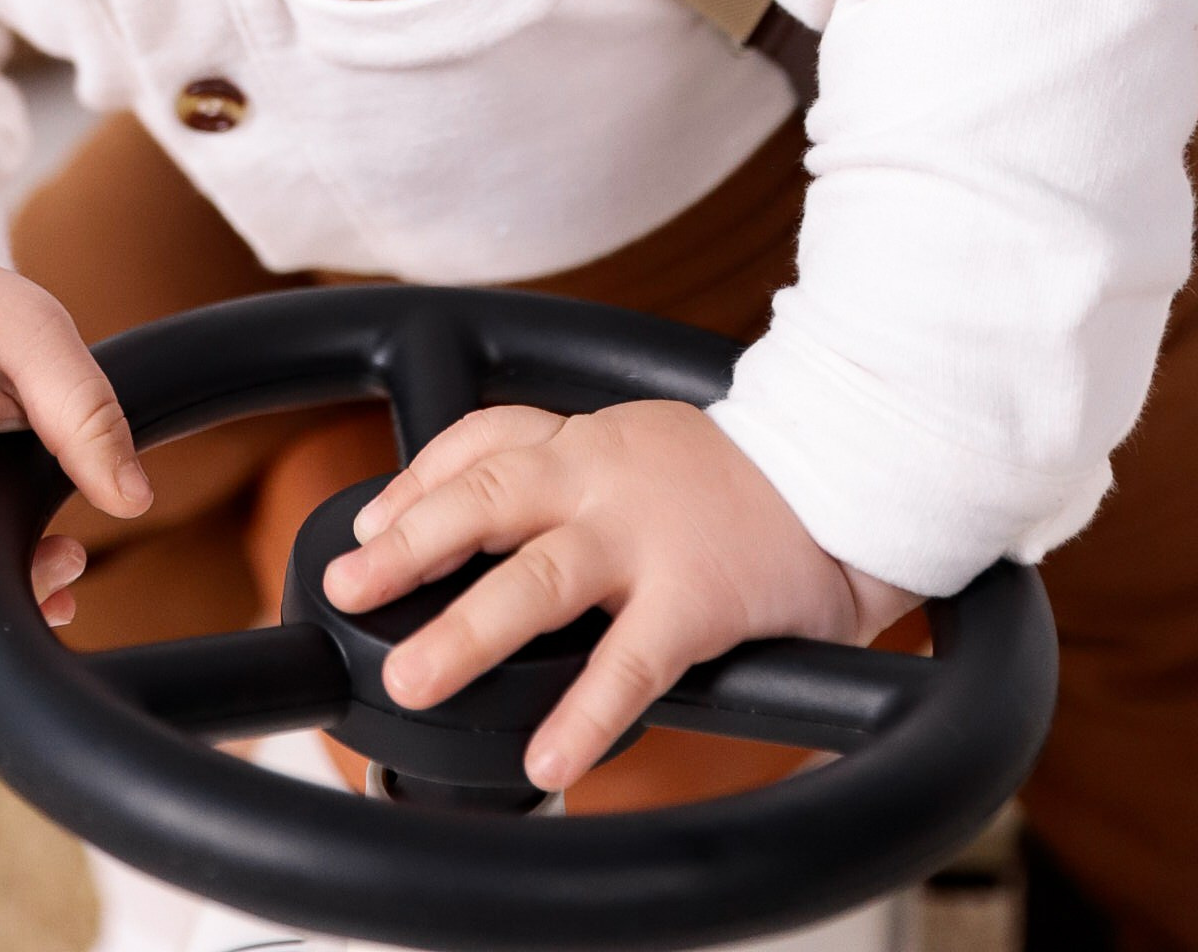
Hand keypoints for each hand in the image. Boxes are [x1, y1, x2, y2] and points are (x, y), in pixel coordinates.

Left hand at [320, 401, 917, 791]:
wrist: (851, 475)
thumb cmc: (744, 484)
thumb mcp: (644, 453)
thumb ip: (576, 485)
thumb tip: (487, 542)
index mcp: (589, 442)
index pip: (482, 440)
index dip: (415, 482)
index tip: (364, 524)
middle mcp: (603, 475)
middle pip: (485, 497)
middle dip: (407, 544)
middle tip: (346, 589)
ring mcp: (647, 536)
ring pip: (537, 578)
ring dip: (465, 630)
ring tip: (412, 681)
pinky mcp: (698, 597)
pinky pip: (629, 663)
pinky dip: (583, 713)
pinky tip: (548, 758)